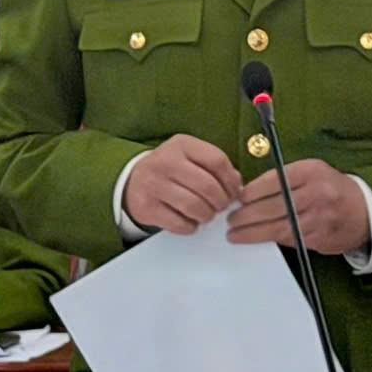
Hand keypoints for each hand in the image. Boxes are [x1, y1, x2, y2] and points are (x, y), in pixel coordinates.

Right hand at [124, 134, 243, 234]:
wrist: (133, 181)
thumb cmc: (171, 170)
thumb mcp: (190, 157)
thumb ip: (215, 166)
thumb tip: (238, 186)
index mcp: (181, 144)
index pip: (217, 160)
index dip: (231, 180)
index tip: (234, 192)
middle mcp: (165, 161)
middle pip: (208, 186)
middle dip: (221, 202)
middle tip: (221, 207)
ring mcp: (154, 184)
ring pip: (194, 206)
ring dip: (207, 216)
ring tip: (207, 214)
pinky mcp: (147, 207)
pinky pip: (179, 223)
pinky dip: (191, 227)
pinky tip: (190, 221)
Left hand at [228, 159, 370, 255]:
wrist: (364, 211)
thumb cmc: (330, 188)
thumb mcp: (312, 171)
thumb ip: (285, 178)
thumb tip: (250, 193)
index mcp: (311, 171)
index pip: (275, 180)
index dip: (253, 192)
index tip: (237, 199)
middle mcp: (316, 193)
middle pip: (274, 206)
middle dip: (248, 215)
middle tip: (231, 220)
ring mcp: (318, 218)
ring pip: (279, 227)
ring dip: (254, 232)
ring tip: (236, 234)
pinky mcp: (318, 238)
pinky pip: (289, 239)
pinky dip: (271, 239)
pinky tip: (258, 239)